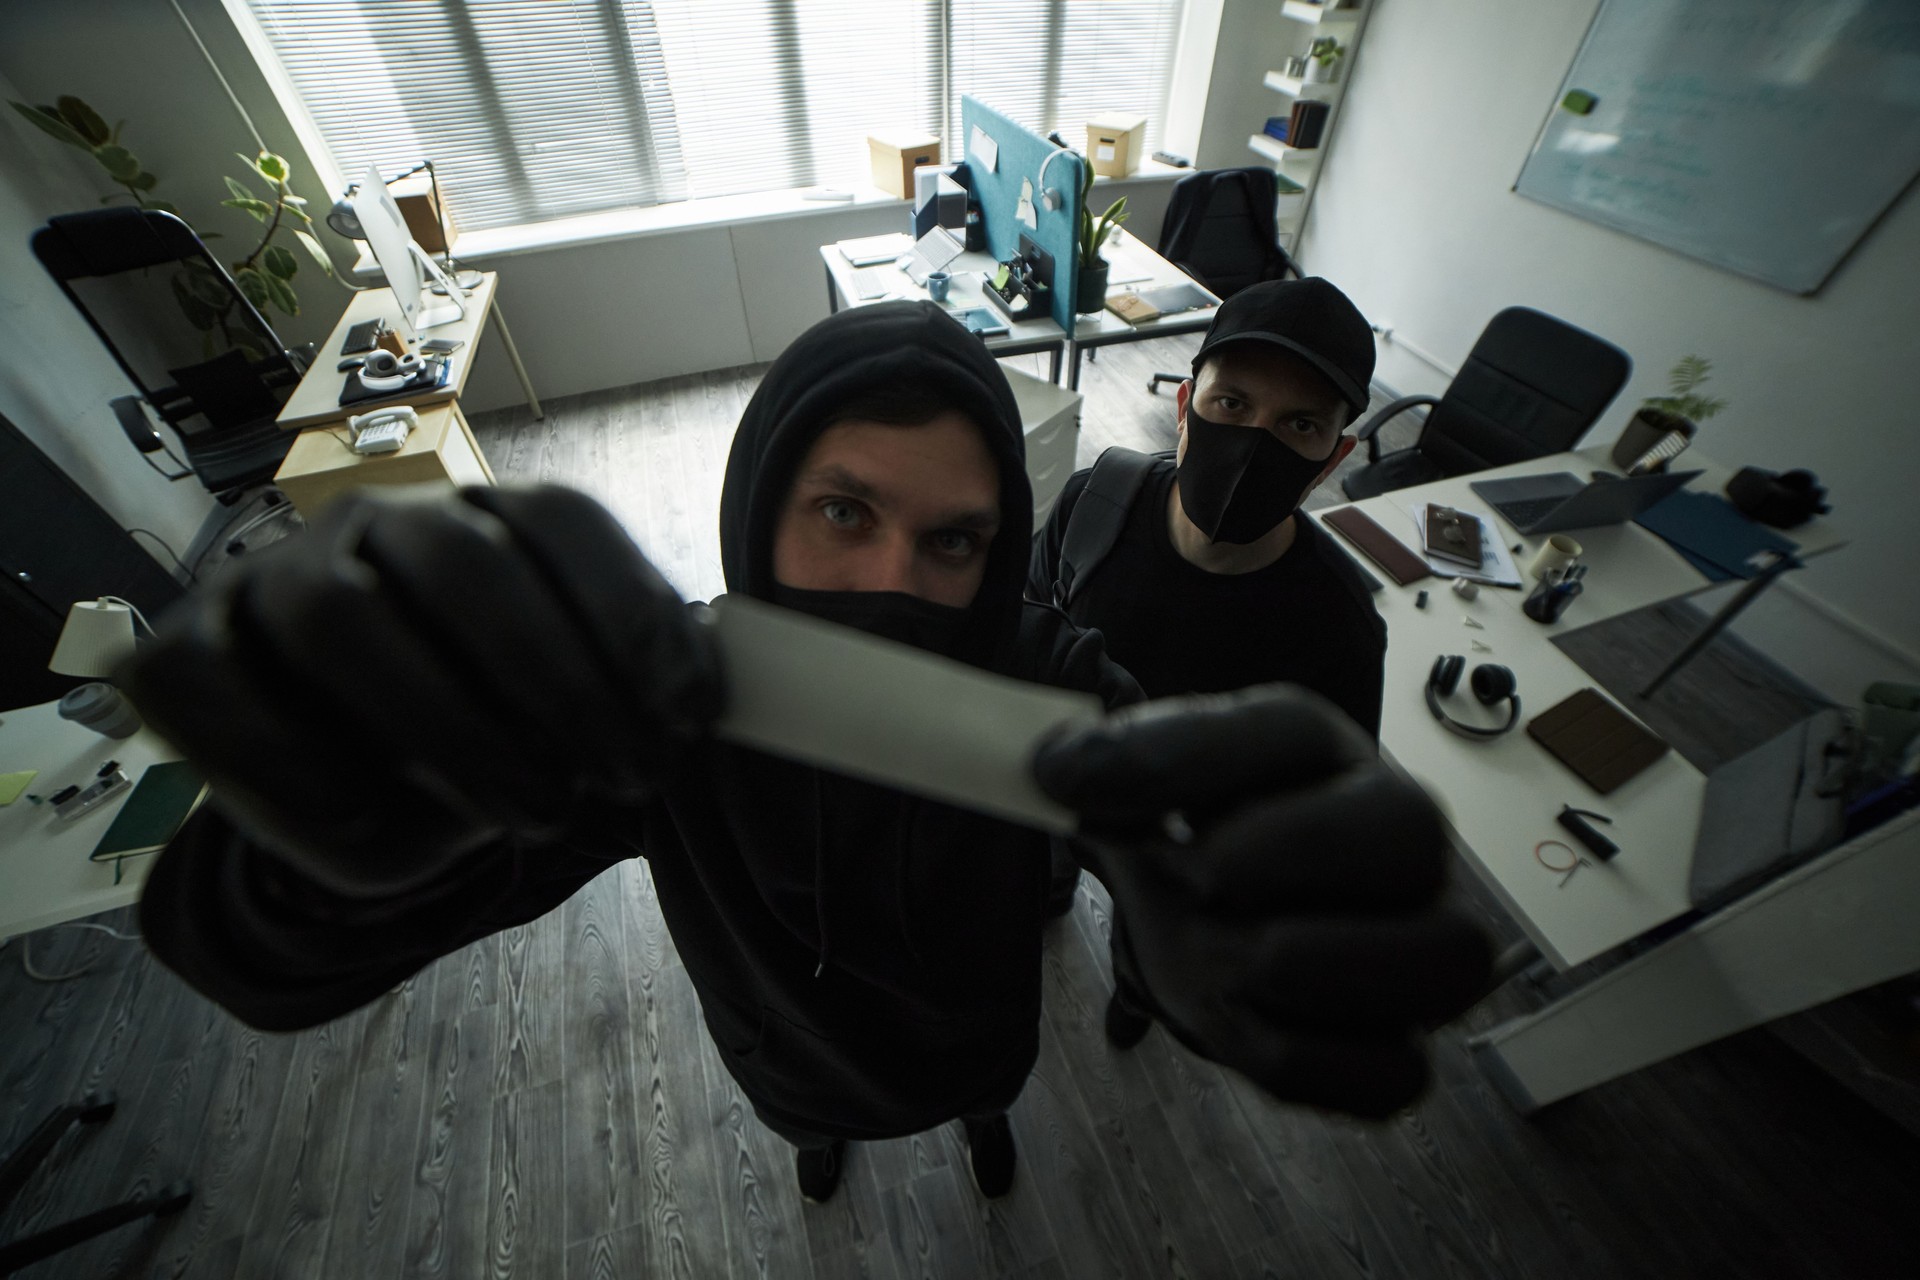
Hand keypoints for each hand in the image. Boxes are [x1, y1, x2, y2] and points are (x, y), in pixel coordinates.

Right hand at [119, 486, 722, 896]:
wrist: (350, 781)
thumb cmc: (481, 735)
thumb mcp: (570, 715)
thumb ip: (630, 699)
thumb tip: (713, 697)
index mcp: (481, 516)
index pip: (558, 524)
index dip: (631, 616)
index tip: (686, 717)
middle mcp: (377, 526)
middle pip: (459, 563)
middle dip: (555, 679)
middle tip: (620, 780)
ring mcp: (273, 580)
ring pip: (340, 618)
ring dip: (449, 728)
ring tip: (534, 815)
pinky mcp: (184, 651)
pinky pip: (211, 685)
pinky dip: (290, 763)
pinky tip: (374, 831)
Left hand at [1032, 685, 1491, 1116]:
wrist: (1224, 926)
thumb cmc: (1203, 842)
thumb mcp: (1153, 786)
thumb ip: (1116, 766)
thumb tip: (1058, 771)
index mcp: (1332, 758)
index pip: (1292, 728)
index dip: (1183, 758)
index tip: (1077, 784)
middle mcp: (1408, 845)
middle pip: (1411, 828)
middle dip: (1276, 856)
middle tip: (1192, 879)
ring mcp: (1426, 949)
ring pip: (1440, 956)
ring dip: (1296, 964)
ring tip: (1217, 960)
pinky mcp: (1405, 1048)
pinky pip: (1393, 1071)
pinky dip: (1299, 1058)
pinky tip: (1243, 1022)